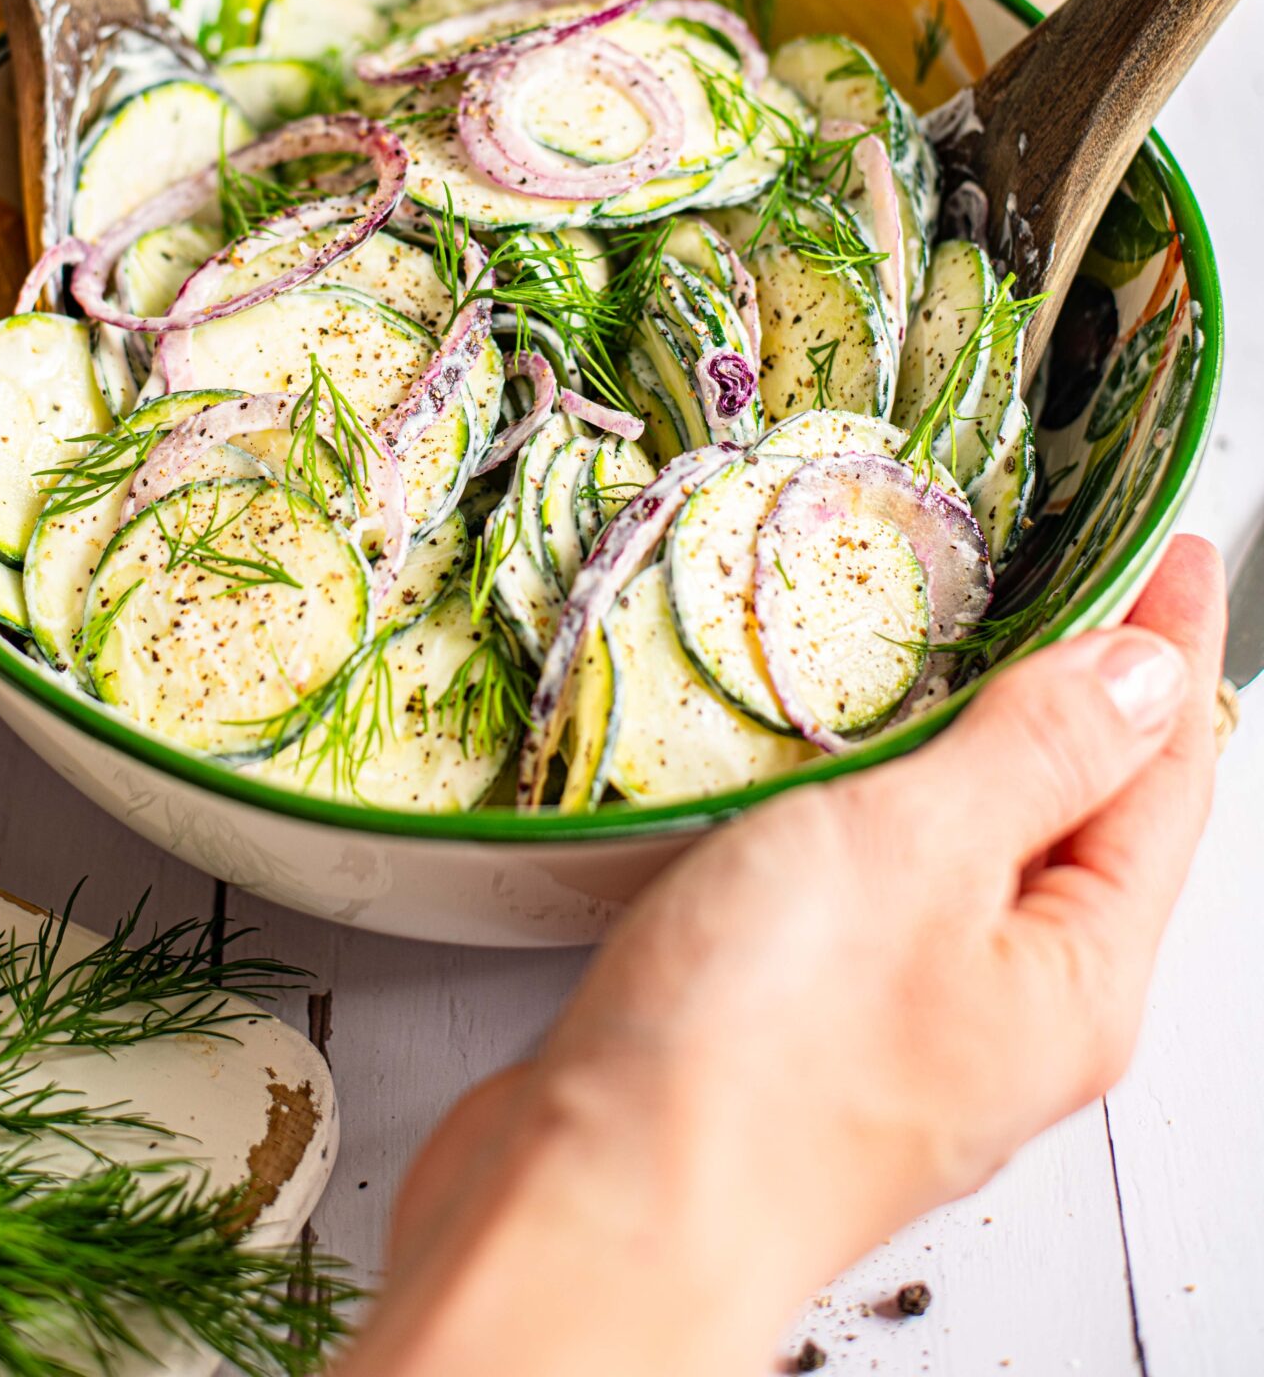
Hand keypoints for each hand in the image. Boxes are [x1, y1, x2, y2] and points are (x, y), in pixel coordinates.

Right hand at [346, 537, 1224, 1376]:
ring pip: (983, 856)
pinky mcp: (814, 1030)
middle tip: (1090, 580)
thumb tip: (1147, 672)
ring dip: (990, 748)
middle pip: (1092, 822)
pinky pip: (893, 892)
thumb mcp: (920, 851)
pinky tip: (852, 774)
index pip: (1164, 774)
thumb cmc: (755, 1052)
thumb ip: (1038, 752)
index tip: (1170, 550)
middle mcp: (1012, 1011)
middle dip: (1098, 698)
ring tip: (979, 650)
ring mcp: (913, 1028)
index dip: (1170, 649)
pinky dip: (897, 809)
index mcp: (1077, 973)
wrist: (592, 1213)